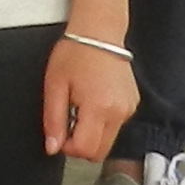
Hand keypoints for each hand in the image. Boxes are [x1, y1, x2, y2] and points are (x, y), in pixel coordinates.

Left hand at [42, 36, 136, 161]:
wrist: (99, 33)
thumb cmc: (76, 53)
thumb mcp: (54, 86)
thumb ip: (53, 120)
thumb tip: (52, 147)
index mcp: (99, 107)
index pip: (84, 149)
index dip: (67, 148)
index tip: (59, 133)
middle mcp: (119, 111)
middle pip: (99, 152)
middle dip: (79, 145)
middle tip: (67, 122)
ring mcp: (128, 109)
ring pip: (108, 141)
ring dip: (90, 134)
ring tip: (79, 108)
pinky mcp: (132, 104)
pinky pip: (115, 127)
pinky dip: (101, 123)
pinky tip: (92, 102)